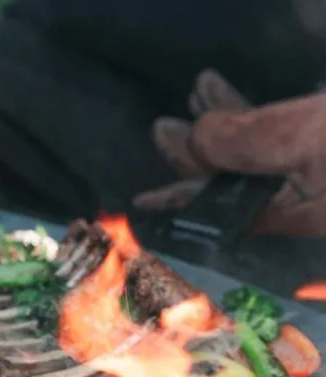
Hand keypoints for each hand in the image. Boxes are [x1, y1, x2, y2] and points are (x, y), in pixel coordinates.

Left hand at [135, 70, 325, 236]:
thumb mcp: (305, 142)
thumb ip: (248, 143)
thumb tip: (198, 138)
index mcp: (277, 213)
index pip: (211, 208)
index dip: (174, 198)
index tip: (140, 200)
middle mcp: (286, 204)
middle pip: (225, 182)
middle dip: (192, 150)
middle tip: (162, 126)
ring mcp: (303, 181)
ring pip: (248, 156)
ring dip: (220, 123)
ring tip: (198, 91)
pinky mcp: (319, 157)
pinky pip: (272, 141)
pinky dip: (249, 116)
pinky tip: (229, 94)